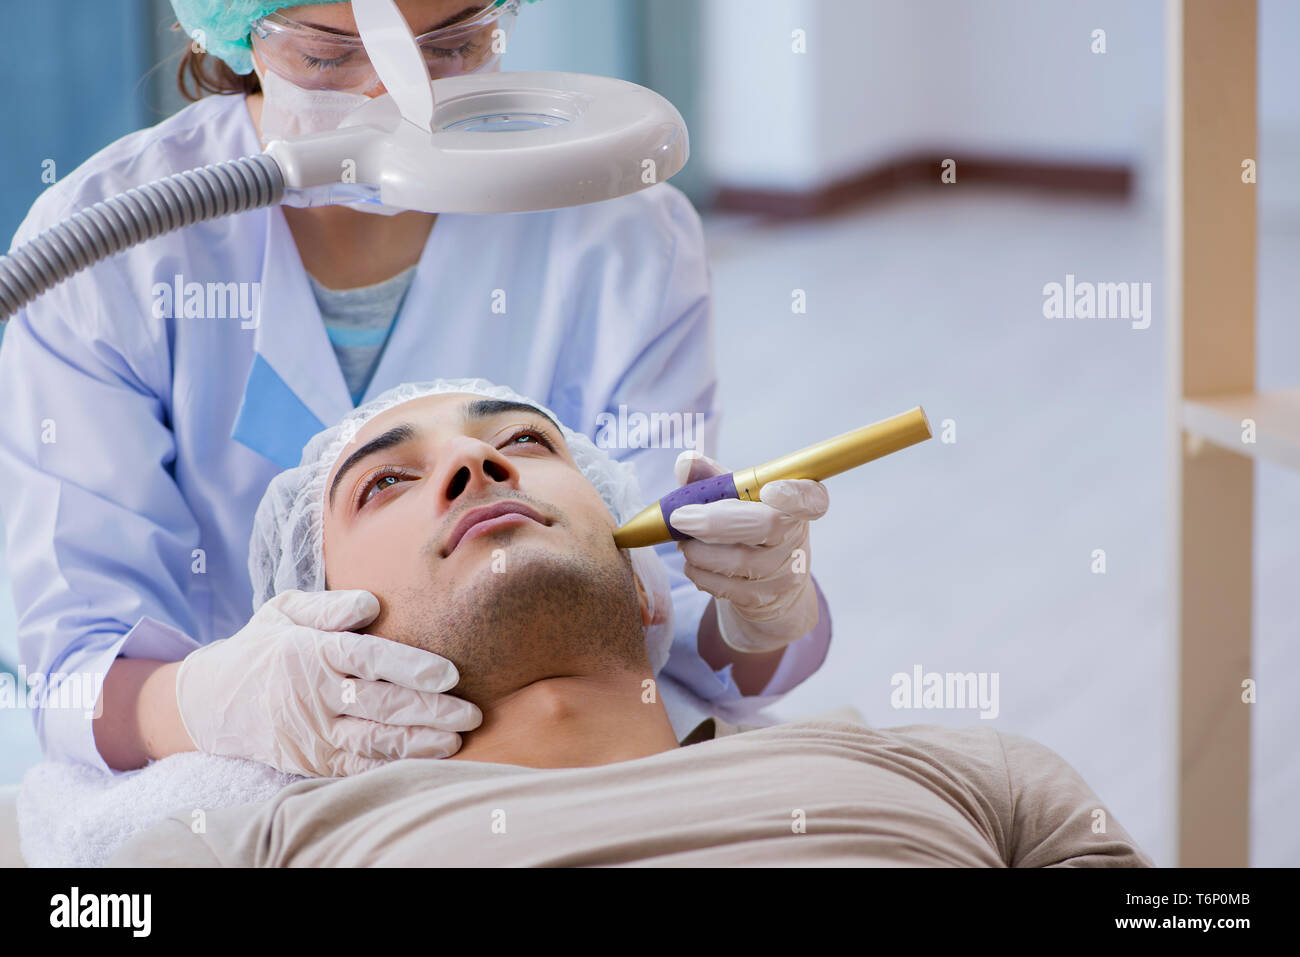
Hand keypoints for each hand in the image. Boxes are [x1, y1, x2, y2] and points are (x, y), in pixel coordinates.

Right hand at [175, 589, 480, 776]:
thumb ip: (329, 606)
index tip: (448, 674)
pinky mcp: (312, 760)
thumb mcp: (284, 611)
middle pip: (379, 704)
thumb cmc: (264, 646)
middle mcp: (313, 695)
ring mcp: (312, 733)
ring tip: (456, 739)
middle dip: (429, 711)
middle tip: (471, 713)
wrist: (213, 700)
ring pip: (372, 741)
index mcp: (311, 652)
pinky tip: (424, 760)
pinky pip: (357, 767)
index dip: (409, 667)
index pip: (367, 659)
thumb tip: (371, 604)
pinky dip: (392, 765)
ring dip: (418, 743)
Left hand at [668, 451, 828, 653]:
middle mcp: (797, 537)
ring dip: (697, 549)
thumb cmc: (750, 528)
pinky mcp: (765, 598)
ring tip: (684, 541)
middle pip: (765, 525)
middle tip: (679, 518)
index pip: (812, 499)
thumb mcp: (738, 499)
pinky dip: (698, 572)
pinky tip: (693, 563)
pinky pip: (724, 585)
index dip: (794, 494)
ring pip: (737, 560)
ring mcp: (785, 572)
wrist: (769, 588)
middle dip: (715, 521)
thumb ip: (713, 477)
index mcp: (798, 504)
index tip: (770, 490)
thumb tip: (684, 462)